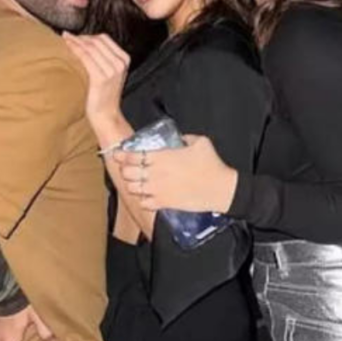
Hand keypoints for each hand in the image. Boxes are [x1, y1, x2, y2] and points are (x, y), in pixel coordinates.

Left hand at [61, 33, 129, 129]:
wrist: (106, 115)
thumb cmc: (103, 95)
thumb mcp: (110, 73)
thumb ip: (104, 58)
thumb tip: (85, 43)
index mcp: (124, 59)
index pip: (104, 39)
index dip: (87, 35)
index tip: (74, 35)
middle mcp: (119, 63)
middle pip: (96, 41)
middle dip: (79, 37)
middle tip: (66, 36)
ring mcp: (111, 70)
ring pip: (90, 47)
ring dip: (75, 41)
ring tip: (64, 39)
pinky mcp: (101, 78)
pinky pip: (85, 58)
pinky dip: (74, 49)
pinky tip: (66, 47)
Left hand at [113, 134, 237, 212]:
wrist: (222, 189)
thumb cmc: (212, 165)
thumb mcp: (200, 142)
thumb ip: (185, 137)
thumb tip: (179, 137)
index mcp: (162, 157)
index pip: (133, 156)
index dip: (122, 155)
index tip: (119, 154)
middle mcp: (156, 173)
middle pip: (128, 172)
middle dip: (125, 170)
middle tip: (129, 169)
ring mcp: (159, 190)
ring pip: (133, 188)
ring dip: (132, 185)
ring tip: (136, 182)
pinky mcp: (165, 203)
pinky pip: (144, 203)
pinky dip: (142, 200)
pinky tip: (147, 196)